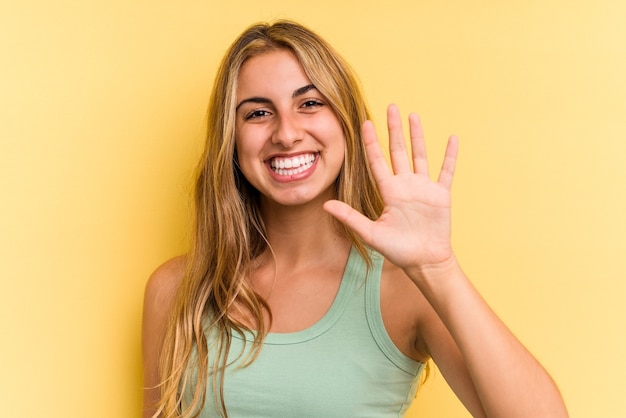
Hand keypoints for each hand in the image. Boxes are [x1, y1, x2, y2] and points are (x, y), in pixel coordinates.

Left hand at [324, 104, 458, 272]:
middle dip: (394, 129)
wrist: (424, 261)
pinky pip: (446, 171)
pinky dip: (450, 156)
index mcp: (388, 191)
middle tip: (390, 107)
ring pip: (420, 155)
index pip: (377, 161)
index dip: (371, 142)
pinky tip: (452, 138)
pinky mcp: (441, 194)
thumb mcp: (371, 232)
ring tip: (413, 116)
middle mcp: (405, 185)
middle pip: (398, 151)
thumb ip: (350, 217)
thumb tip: (324, 205)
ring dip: (417, 136)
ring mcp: (424, 188)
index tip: (365, 123)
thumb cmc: (398, 250)